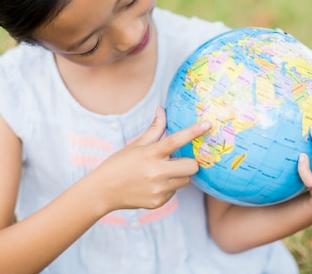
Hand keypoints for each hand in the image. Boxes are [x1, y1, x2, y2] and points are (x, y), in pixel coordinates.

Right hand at [91, 107, 210, 211]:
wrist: (102, 191)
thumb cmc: (119, 164)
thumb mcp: (135, 145)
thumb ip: (154, 129)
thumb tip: (161, 109)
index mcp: (149, 154)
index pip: (176, 140)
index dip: (193, 132)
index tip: (208, 124)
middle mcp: (156, 172)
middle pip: (191, 166)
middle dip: (190, 162)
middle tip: (179, 160)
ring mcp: (158, 189)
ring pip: (185, 180)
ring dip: (179, 175)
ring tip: (161, 172)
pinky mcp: (158, 202)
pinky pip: (174, 191)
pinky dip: (169, 186)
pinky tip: (153, 184)